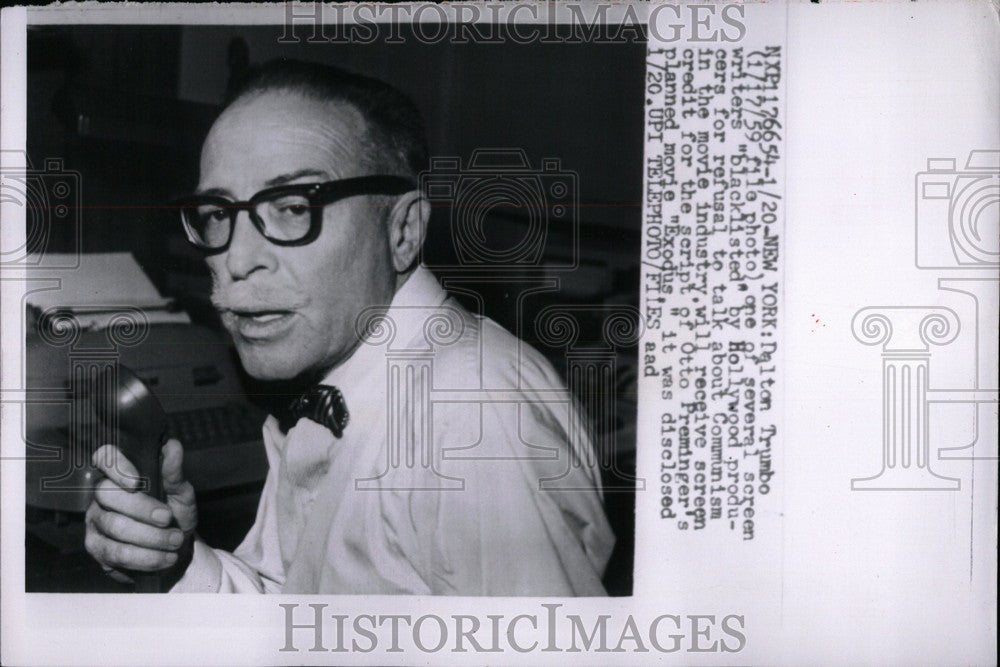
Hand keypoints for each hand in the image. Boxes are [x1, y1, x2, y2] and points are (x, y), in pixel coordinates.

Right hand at [84, 439, 197, 586]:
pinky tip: (164, 558)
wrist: (175, 550)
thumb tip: (173, 446)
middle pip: (107, 495)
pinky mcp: (96, 547)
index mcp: (121, 474)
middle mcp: (101, 495)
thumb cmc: (175, 515)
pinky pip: (115, 553)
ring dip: (150, 537)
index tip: (137, 482)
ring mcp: (95, 521)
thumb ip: (174, 473)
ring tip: (175, 541)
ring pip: (114, 526)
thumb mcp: (181, 494)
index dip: (116, 467)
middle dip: (142, 508)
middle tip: (168, 519)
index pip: (104, 457)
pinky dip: (145, 557)